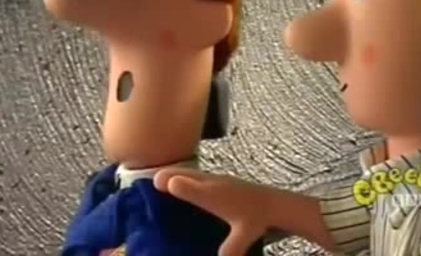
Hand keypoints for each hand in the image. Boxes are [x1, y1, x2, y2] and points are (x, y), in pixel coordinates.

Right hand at [154, 168, 268, 255]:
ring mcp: (215, 179)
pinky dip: (182, 176)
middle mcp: (214, 184)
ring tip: (156, 178)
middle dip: (168, 175)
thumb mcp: (244, 235)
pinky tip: (175, 182)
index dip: (176, 184)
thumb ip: (232, 248)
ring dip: (174, 174)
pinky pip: (195, 175)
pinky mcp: (216, 180)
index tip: (158, 182)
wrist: (272, 203)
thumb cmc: (256, 219)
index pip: (193, 187)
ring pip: (190, 172)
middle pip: (188, 175)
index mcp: (216, 196)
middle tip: (148, 180)